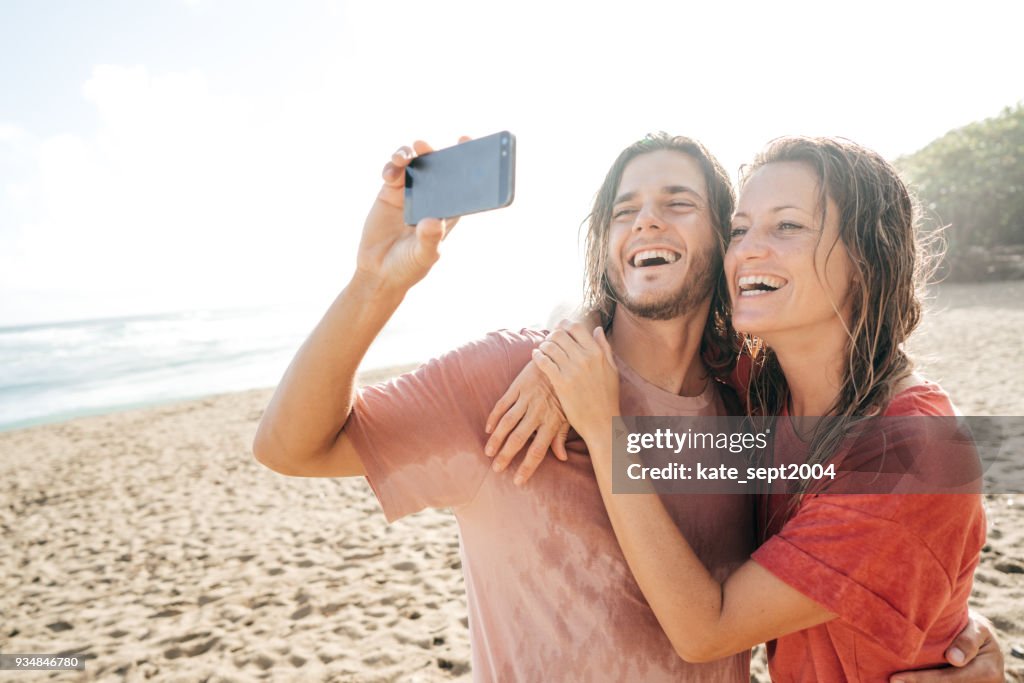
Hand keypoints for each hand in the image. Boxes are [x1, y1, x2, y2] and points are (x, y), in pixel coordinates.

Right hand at [355, 138, 468, 292]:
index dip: (466, 162)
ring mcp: (411, 192)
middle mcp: (431, 197)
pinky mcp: (390, 192)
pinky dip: (392, 167)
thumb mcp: (423, 255)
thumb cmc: (408, 266)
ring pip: (414, 163)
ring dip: (410, 155)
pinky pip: (393, 171)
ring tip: (404, 157)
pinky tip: (389, 174)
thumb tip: (434, 221)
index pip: (462, 183)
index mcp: (448, 210)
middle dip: (434, 152)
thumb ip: (429, 239)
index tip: (466, 142)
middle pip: (438, 167)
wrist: (378, 271)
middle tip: (426, 146)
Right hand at [484, 358, 569, 486]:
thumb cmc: (568, 390)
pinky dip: (494, 417)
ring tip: (489, 453)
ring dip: (496, 439)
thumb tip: (562, 458)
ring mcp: (527, 398)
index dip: (527, 467)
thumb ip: (562, 436)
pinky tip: (488, 429)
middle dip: (506, 456)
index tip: (517, 481)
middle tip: (496, 469)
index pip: (538, 450)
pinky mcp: (518, 386)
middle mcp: (538, 411)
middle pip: (519, 439)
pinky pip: (503, 404)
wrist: (563, 356)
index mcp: (553, 421)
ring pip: (507, 422)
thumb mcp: (570, 413)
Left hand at [531, 322, 618, 445]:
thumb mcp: (612, 370)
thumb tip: (596, 329)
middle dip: (551, 335)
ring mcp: (573, 370)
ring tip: (542, 350)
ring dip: (543, 345)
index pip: (576, 327)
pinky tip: (536, 356)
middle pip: (560, 334)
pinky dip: (537, 356)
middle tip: (548, 341)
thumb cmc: (608, 398)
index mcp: (597, 353)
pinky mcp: (561, 383)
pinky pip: (544, 362)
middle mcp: (585, 358)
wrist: (602, 423)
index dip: (564, 325)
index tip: (559, 330)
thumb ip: (604, 347)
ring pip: (550, 346)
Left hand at [890, 611, 1004, 681]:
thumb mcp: (977, 627)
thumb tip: (954, 659)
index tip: (895, 678)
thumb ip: (968, 640)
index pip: (949, 678)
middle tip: (891, 681)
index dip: (921, 680)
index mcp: (989, 672)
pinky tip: (906, 681)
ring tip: (895, 681)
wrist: (979, 639)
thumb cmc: (974, 628)